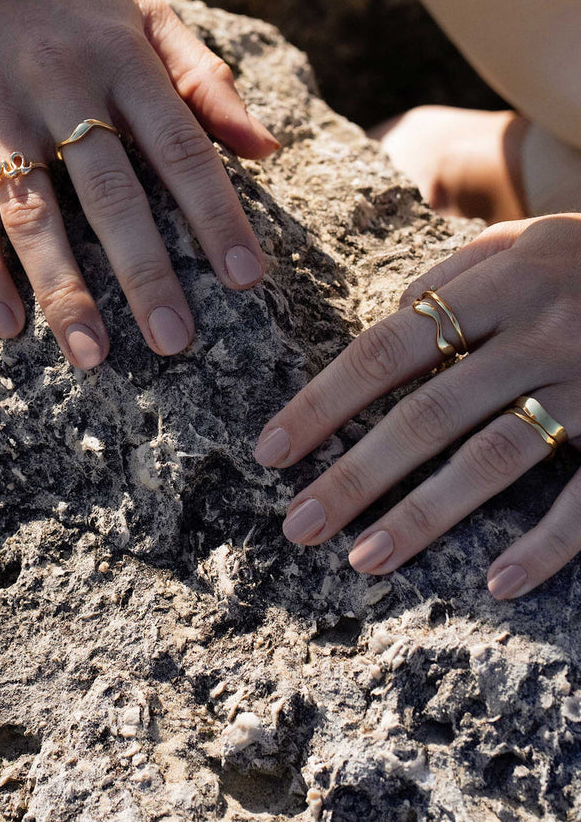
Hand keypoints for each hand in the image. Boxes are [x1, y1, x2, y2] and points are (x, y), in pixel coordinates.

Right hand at [0, 0, 277, 366]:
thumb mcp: (143, 14)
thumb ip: (204, 79)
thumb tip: (266, 150)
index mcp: (123, 61)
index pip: (181, 147)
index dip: (215, 214)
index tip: (245, 278)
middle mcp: (64, 89)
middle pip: (112, 194)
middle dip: (146, 272)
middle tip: (175, 340)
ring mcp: (0, 113)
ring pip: (37, 213)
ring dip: (64, 288)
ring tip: (94, 355)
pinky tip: (9, 326)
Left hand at [254, 215, 580, 598]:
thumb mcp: (530, 238)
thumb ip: (456, 274)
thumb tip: (386, 322)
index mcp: (505, 280)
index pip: (390, 346)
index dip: (325, 401)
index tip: (272, 448)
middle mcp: (542, 331)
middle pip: (428, 413)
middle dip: (355, 473)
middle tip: (297, 525)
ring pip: (495, 458)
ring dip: (424, 516)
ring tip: (363, 559)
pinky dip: (549, 544)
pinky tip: (501, 584)